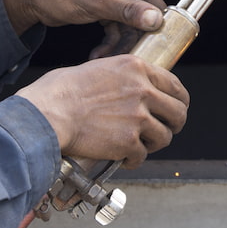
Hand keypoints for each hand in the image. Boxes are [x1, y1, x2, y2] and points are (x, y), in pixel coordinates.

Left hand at [2, 0, 167, 57]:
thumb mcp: (96, 2)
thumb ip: (129, 12)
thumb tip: (156, 20)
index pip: (154, 1)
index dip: (154, 26)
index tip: (151, 49)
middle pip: (142, 16)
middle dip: (130, 39)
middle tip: (121, 59)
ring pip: (129, 25)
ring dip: (117, 43)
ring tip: (101, 58)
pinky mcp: (106, 5)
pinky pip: (116, 26)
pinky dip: (109, 40)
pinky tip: (98, 53)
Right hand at [15, 54, 189, 168]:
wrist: (47, 113)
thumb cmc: (62, 90)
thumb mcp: (101, 67)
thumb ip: (126, 77)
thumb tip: (137, 87)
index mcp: (137, 68)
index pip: (176, 86)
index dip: (180, 101)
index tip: (175, 109)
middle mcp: (143, 90)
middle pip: (179, 112)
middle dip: (175, 124)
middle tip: (166, 130)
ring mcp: (138, 117)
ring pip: (165, 136)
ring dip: (154, 143)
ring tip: (141, 145)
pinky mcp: (128, 142)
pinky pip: (142, 155)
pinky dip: (134, 160)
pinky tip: (125, 158)